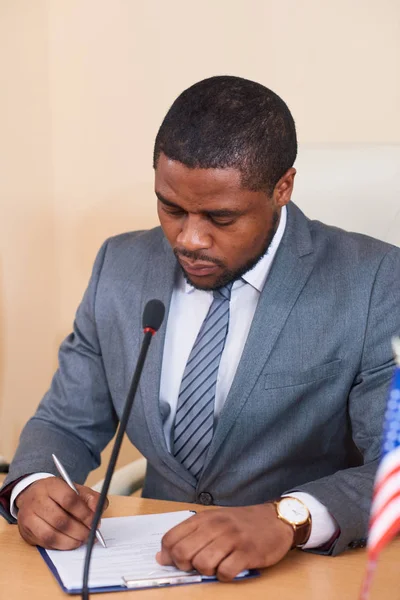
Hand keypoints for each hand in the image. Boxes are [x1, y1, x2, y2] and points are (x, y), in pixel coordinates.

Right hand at [15, 477, 108, 549]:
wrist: (33, 495)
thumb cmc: (59, 494)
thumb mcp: (77, 489)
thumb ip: (92, 499)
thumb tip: (97, 515)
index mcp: (51, 485)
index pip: (69, 500)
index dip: (84, 514)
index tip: (95, 522)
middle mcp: (36, 500)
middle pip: (60, 520)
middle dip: (79, 531)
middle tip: (90, 535)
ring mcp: (28, 517)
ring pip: (50, 535)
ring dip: (70, 542)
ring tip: (82, 540)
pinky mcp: (25, 532)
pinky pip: (44, 543)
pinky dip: (60, 546)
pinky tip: (70, 543)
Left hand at [156, 503, 293, 580]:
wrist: (274, 520)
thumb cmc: (240, 523)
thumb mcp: (212, 521)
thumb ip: (188, 536)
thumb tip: (161, 558)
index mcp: (203, 518)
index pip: (171, 538)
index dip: (168, 555)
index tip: (176, 561)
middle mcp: (215, 526)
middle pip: (183, 553)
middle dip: (185, 566)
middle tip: (197, 565)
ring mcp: (231, 538)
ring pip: (202, 564)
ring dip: (206, 571)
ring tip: (216, 565)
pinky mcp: (247, 552)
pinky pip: (225, 572)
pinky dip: (224, 576)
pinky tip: (230, 568)